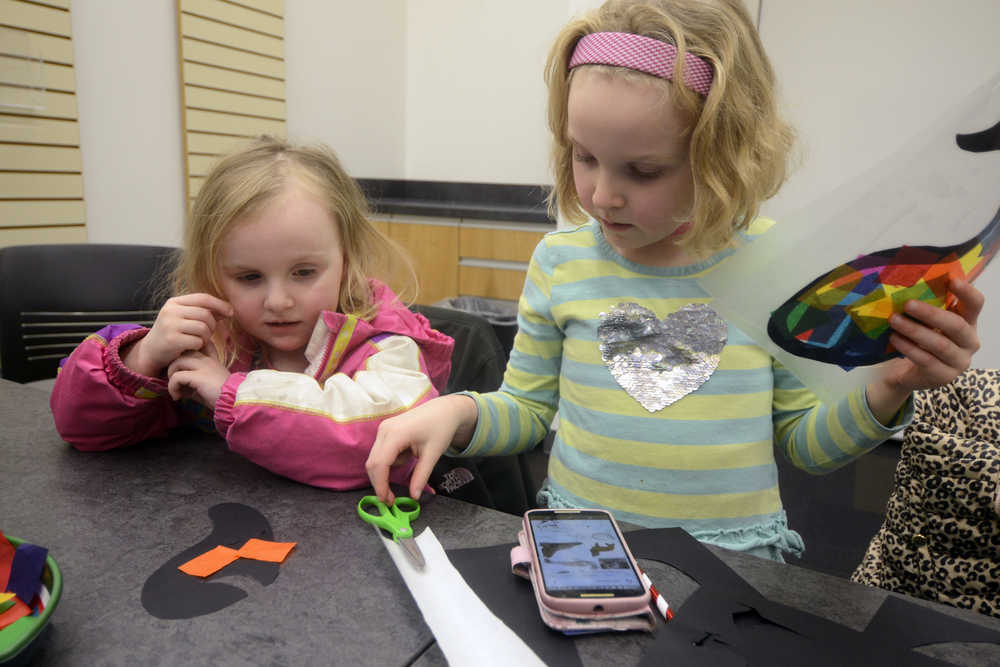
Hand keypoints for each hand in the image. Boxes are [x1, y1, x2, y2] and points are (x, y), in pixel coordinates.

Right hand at [124, 294, 232, 376]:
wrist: (151, 351)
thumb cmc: (173, 333)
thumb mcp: (184, 318)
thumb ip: (203, 312)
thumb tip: (228, 309)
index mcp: (174, 302)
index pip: (203, 298)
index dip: (220, 304)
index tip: (230, 312)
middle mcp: (170, 311)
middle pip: (205, 314)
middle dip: (212, 325)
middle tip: (208, 334)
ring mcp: (169, 325)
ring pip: (203, 328)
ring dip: (207, 337)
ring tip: (200, 340)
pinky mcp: (171, 340)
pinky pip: (197, 341)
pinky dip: (200, 345)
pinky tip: (193, 347)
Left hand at [166, 345, 230, 408]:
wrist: (235, 402)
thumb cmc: (222, 398)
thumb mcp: (205, 388)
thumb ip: (192, 384)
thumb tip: (178, 389)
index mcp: (211, 360)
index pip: (192, 349)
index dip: (182, 359)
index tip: (180, 374)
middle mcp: (207, 359)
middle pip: (182, 353)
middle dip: (173, 367)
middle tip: (174, 382)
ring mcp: (203, 366)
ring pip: (177, 361)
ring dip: (171, 376)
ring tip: (174, 388)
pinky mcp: (199, 376)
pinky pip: (177, 376)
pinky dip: (172, 387)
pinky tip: (177, 396)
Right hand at [366, 394, 478, 503]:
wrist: (444, 410)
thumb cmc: (440, 428)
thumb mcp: (433, 454)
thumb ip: (421, 476)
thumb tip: (414, 496)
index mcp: (396, 434)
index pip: (380, 464)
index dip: (380, 485)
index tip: (386, 501)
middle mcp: (385, 430)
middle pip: (373, 463)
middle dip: (380, 483)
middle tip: (390, 499)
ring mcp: (383, 429)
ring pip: (376, 459)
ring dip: (386, 472)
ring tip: (408, 466)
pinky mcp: (385, 431)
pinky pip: (382, 452)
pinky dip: (390, 461)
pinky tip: (408, 454)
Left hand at [866, 278, 982, 422]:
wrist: (909, 373)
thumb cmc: (920, 339)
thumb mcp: (925, 322)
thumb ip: (926, 306)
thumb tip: (906, 283)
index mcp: (968, 322)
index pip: (975, 304)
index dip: (967, 292)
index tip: (952, 280)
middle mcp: (970, 341)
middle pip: (956, 325)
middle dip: (930, 314)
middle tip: (907, 304)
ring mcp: (960, 361)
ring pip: (939, 344)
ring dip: (915, 330)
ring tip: (894, 320)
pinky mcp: (945, 377)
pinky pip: (927, 360)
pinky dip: (909, 348)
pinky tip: (894, 338)